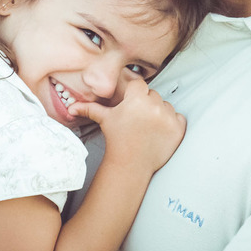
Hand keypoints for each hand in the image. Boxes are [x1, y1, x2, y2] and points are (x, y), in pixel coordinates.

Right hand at [68, 78, 184, 173]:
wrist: (130, 164)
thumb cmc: (117, 140)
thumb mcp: (105, 120)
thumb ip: (90, 108)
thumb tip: (71, 107)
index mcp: (137, 99)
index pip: (140, 86)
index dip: (135, 95)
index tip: (132, 107)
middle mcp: (154, 105)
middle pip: (153, 95)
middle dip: (147, 104)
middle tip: (138, 120)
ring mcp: (168, 117)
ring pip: (166, 105)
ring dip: (160, 113)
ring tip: (148, 127)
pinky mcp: (178, 128)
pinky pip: (179, 117)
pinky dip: (173, 123)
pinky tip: (160, 132)